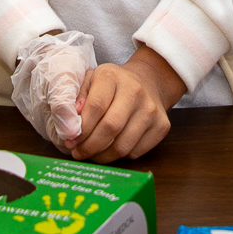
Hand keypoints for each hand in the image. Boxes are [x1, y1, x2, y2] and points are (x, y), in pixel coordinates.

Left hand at [70, 45, 185, 161]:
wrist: (147, 81)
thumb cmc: (112, 84)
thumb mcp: (90, 80)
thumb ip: (76, 98)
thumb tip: (71, 123)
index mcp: (112, 76)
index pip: (95, 107)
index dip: (81, 129)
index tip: (70, 140)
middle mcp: (135, 91)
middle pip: (110, 128)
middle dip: (89, 146)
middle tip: (78, 153)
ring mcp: (151, 110)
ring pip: (123, 145)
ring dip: (103, 156)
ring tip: (92, 154)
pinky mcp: (162, 126)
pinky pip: (136, 152)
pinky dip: (119, 157)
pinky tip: (110, 150)